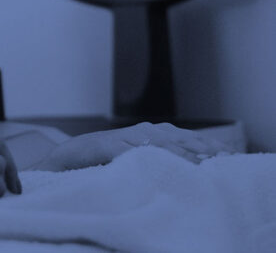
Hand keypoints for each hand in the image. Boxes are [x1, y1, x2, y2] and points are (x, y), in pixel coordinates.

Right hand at [38, 122, 233, 170]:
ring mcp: (124, 136)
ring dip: (178, 152)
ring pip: (157, 143)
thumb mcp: (137, 156)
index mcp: (150, 132)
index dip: (204, 145)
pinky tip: (158, 162)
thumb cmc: (107, 157)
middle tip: (219, 159)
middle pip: (175, 138)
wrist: (72, 154)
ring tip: (197, 163)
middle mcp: (141, 130)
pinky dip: (146, 156)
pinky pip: (131, 151)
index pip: (184, 137)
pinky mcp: (109, 145)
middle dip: (198, 148)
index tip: (225, 155)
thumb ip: (157, 156)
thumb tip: (189, 167)